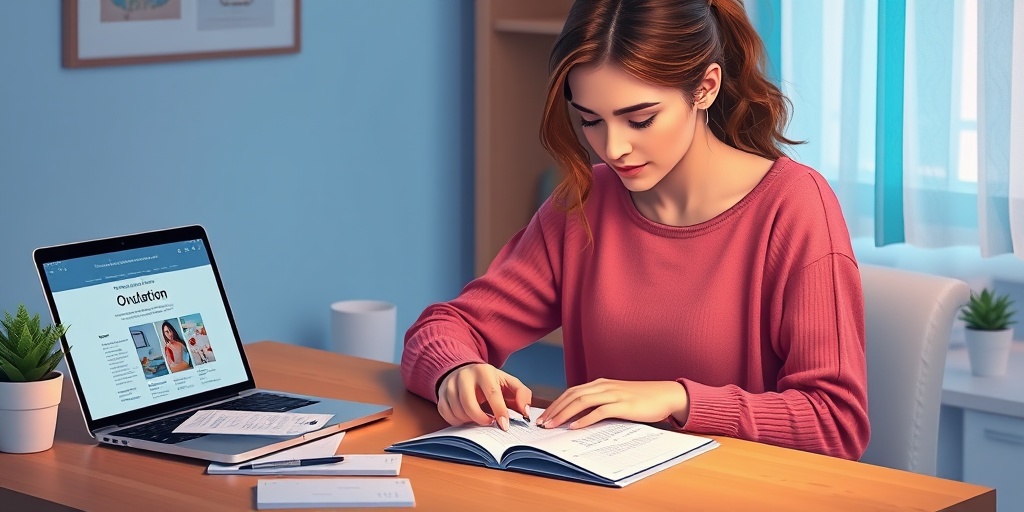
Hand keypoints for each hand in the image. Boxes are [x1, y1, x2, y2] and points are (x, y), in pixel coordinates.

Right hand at [436, 363, 532, 430]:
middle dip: (481, 419)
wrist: (465, 372)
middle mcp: (464, 376)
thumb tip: (525, 412)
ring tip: (480, 417)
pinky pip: (448, 416)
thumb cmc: (490, 381)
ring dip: (470, 421)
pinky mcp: (441, 396)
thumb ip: (522, 394)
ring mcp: (450, 386)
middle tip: (489, 423)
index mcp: (483, 371)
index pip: (491, 393)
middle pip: (469, 405)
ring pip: (458, 412)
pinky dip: (459, 422)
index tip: (504, 425)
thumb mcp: (508, 383)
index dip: (499, 411)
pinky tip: (467, 417)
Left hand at [536, 379, 688, 429]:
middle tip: (542, 423)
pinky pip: (599, 411)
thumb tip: (580, 417)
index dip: (556, 403)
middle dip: (554, 409)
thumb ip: (600, 403)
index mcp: (600, 384)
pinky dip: (585, 419)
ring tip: (553, 425)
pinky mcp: (623, 405)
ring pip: (581, 401)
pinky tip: (575, 427)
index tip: (545, 416)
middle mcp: (604, 386)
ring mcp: (614, 394)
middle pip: (572, 395)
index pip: (571, 392)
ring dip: (564, 414)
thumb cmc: (642, 399)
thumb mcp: (617, 398)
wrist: (666, 395)